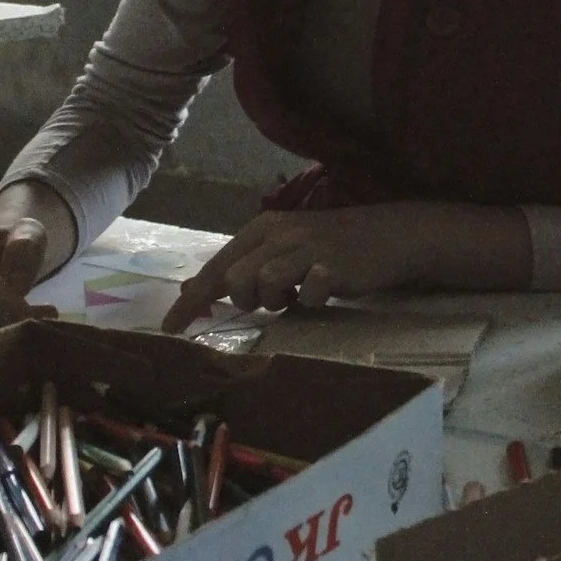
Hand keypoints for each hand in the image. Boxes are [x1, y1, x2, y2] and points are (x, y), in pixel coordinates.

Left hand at [162, 205, 433, 330]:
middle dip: (244, 300)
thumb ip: (241, 267)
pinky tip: (323, 293)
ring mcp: (308, 248)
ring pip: (265, 282)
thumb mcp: (281, 249)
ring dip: (276, 300)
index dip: (192, 301)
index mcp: (264, 229)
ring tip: (297, 296)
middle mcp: (281, 233)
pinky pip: (309, 292)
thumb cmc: (330, 246)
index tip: (170, 331)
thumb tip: (192, 290)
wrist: (390, 235)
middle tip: (269, 303)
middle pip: (235, 278)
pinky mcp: (335, 266)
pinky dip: (311, 299)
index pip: (216, 267)